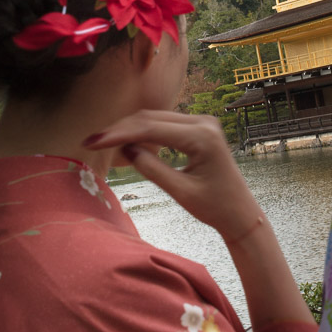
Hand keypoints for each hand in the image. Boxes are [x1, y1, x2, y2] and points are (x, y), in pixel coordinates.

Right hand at [84, 110, 262, 242]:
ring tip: (103, 143)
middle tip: (91, 142)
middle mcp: (203, 122)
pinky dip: (143, 132)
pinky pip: (164, 124)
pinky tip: (125, 143)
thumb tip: (125, 149)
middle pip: (150, 118)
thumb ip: (152, 169)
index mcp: (202, 136)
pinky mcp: (198, 128)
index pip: (151, 128)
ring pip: (155, 118)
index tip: (92, 142)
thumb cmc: (215, 207)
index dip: (119, 134)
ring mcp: (202, 122)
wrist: (240, 213)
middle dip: (120, 129)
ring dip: (129, 129)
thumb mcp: (181, 192)